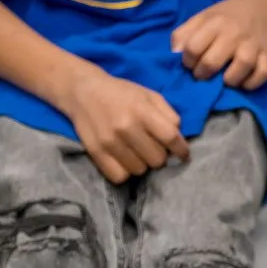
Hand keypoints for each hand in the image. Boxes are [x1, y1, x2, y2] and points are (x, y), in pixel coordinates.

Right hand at [60, 65, 189, 182]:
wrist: (83, 91)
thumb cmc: (121, 93)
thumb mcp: (149, 95)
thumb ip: (168, 114)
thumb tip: (179, 137)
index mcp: (142, 111)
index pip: (170, 138)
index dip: (181, 150)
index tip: (183, 155)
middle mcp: (126, 128)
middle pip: (157, 159)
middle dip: (160, 155)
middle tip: (153, 148)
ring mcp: (110, 142)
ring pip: (140, 170)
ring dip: (143, 164)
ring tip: (137, 152)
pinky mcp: (96, 153)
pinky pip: (120, 177)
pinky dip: (126, 172)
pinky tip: (125, 160)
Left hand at [170, 0, 266, 88]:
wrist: (258, 8)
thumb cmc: (224, 17)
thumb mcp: (200, 18)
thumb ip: (183, 34)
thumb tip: (175, 54)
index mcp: (215, 23)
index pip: (193, 47)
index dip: (187, 61)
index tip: (190, 62)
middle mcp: (234, 34)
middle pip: (212, 62)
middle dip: (202, 74)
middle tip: (203, 74)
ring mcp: (253, 45)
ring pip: (241, 68)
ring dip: (228, 80)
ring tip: (223, 79)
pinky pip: (262, 74)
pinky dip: (251, 83)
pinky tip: (242, 81)